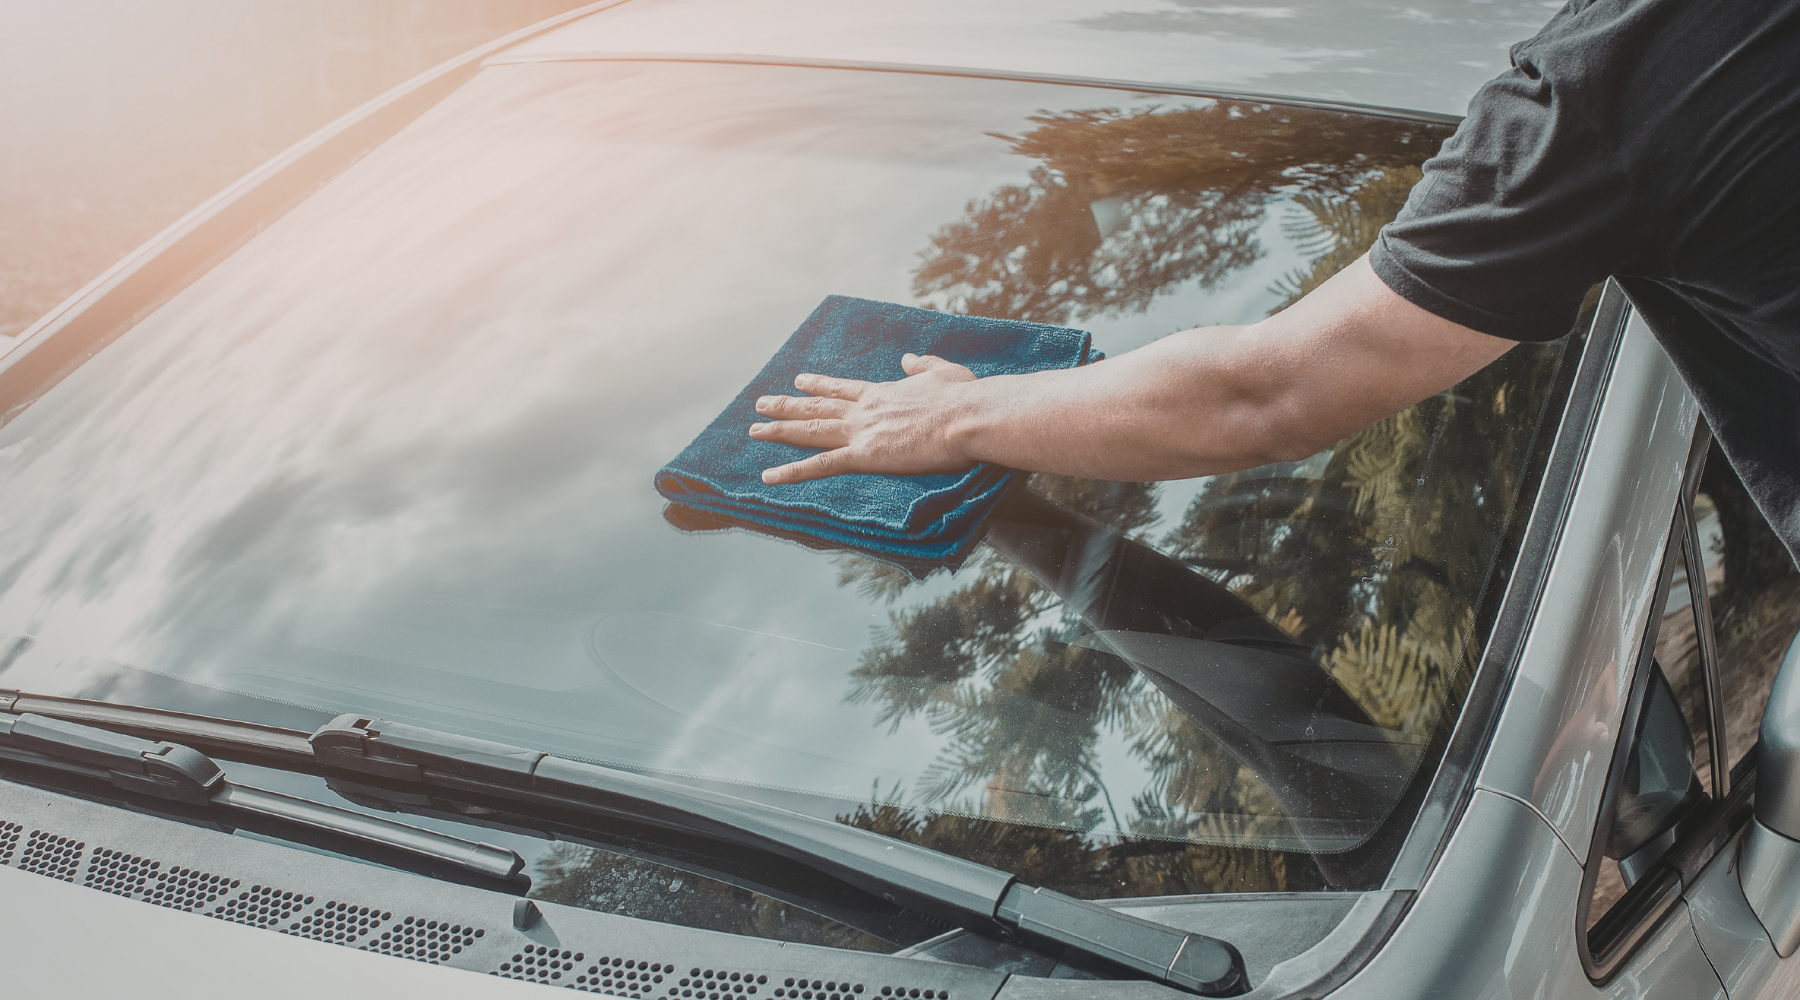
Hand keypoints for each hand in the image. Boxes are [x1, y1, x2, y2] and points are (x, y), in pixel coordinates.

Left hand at [750, 352, 977, 483]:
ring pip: (810, 431)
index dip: (818, 385)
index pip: (842, 389)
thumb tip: (907, 357)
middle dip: (786, 406)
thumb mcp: (944, 372)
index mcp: (883, 392)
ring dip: (779, 430)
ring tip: (754, 430)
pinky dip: (792, 471)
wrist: (968, 416)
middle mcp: (865, 409)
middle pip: (817, 407)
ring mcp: (861, 431)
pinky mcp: (865, 455)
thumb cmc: (965, 398)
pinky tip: (769, 476)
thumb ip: (922, 364)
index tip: (799, 381)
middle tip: (761, 403)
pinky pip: (820, 466)